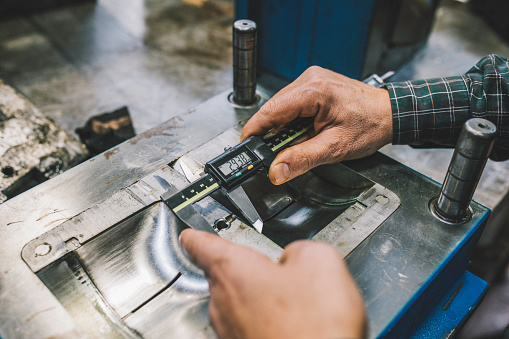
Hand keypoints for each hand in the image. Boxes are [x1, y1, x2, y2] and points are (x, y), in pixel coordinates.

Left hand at [180, 229, 365, 338]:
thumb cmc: (311, 328)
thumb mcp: (319, 262)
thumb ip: (300, 249)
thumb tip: (296, 257)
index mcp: (232, 270)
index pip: (199, 243)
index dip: (198, 234)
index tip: (191, 233)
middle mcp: (222, 303)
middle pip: (227, 275)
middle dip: (252, 271)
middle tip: (280, 271)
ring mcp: (230, 332)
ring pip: (241, 303)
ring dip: (263, 299)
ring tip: (297, 305)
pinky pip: (253, 327)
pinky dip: (271, 324)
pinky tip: (298, 327)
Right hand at [241, 66, 391, 184]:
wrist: (391, 113)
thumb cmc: (370, 125)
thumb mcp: (334, 148)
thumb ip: (302, 159)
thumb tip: (276, 171)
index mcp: (314, 90)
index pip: (271, 110)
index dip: (254, 130)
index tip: (245, 146)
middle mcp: (310, 79)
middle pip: (274, 109)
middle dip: (271, 133)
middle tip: (274, 154)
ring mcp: (312, 80)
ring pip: (282, 108)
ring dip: (283, 128)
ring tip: (299, 142)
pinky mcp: (315, 85)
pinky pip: (293, 105)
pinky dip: (293, 121)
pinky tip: (304, 132)